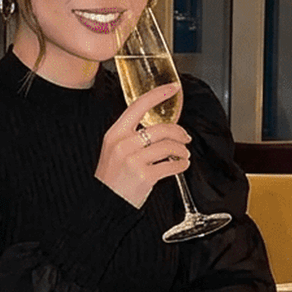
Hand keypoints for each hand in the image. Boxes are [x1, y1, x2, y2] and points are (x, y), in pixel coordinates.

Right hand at [95, 84, 189, 209]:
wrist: (105, 203)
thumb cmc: (112, 178)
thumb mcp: (114, 151)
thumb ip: (131, 137)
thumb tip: (160, 128)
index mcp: (115, 134)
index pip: (138, 106)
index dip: (158, 94)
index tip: (173, 88)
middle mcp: (123, 144)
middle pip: (161, 129)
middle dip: (179, 132)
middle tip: (185, 138)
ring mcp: (133, 161)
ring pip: (168, 146)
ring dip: (182, 151)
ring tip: (183, 155)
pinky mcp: (144, 176)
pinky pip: (171, 166)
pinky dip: (181, 165)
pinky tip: (180, 166)